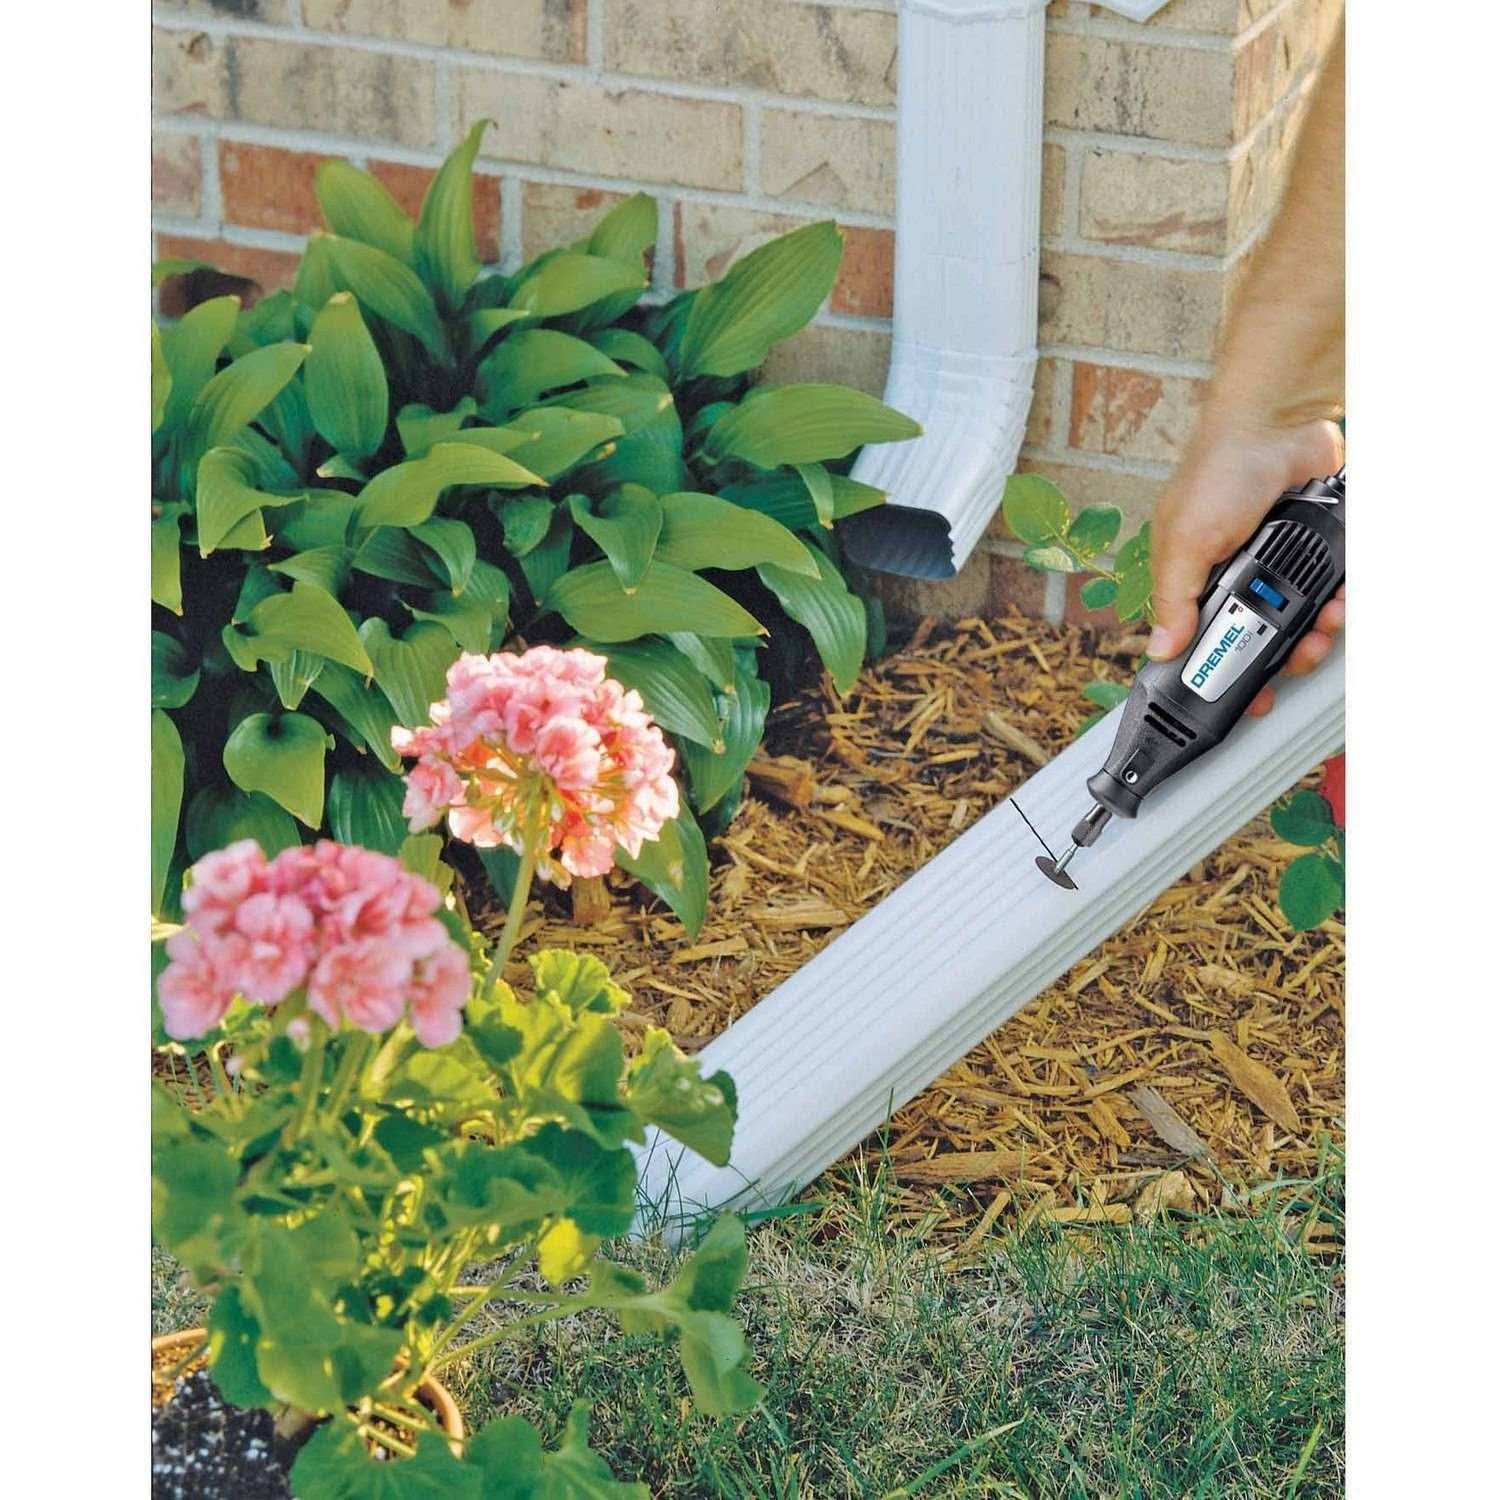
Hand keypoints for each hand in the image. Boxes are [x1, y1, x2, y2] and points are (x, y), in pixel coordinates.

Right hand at [1148, 417, 1344, 715]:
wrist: (1279, 423)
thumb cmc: (1218, 470)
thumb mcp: (1184, 540)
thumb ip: (1174, 597)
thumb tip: (1160, 647)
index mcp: (1193, 578)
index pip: (1203, 639)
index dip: (1224, 671)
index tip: (1246, 697)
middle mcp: (1233, 576)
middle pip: (1260, 638)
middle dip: (1283, 655)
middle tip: (1295, 658)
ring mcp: (1275, 565)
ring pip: (1299, 620)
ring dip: (1316, 631)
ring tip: (1325, 626)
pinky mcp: (1311, 552)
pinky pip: (1329, 591)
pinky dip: (1339, 601)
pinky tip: (1341, 600)